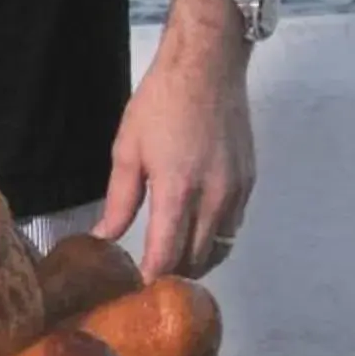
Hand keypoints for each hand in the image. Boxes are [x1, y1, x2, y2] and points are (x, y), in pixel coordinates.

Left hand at [96, 0, 254, 279]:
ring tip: (171, 260)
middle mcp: (214, 199)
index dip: (151, 278)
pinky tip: (195, 231)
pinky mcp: (250, 184)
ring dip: (196, 261)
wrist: (207, 67)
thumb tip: (104, 238)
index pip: (168, 257)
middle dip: (172, 274)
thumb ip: (119, 200)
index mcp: (178, 191)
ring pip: (219, 248)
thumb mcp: (127, 149)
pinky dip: (215, 238)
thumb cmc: (159, 104)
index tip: (135, 288)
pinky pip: (233, 227)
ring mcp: (237, 193)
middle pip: (196, 260)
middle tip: (149, 275)